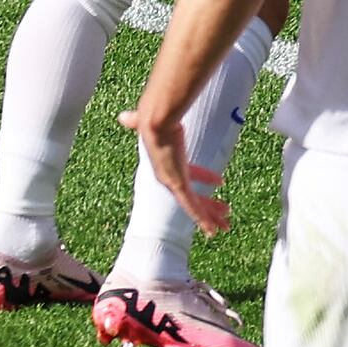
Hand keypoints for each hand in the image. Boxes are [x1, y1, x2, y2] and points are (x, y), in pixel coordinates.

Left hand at [124, 101, 230, 232]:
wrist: (155, 121)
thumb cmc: (155, 118)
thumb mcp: (149, 123)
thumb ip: (137, 121)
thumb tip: (123, 117)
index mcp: (164, 165)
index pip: (187, 177)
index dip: (204, 178)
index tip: (220, 182)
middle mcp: (167, 177)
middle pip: (191, 198)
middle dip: (209, 208)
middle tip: (224, 214)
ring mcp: (172, 181)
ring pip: (193, 206)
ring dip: (209, 218)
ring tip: (223, 228)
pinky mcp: (176, 183)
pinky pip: (191, 205)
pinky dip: (200, 218)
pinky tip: (210, 229)